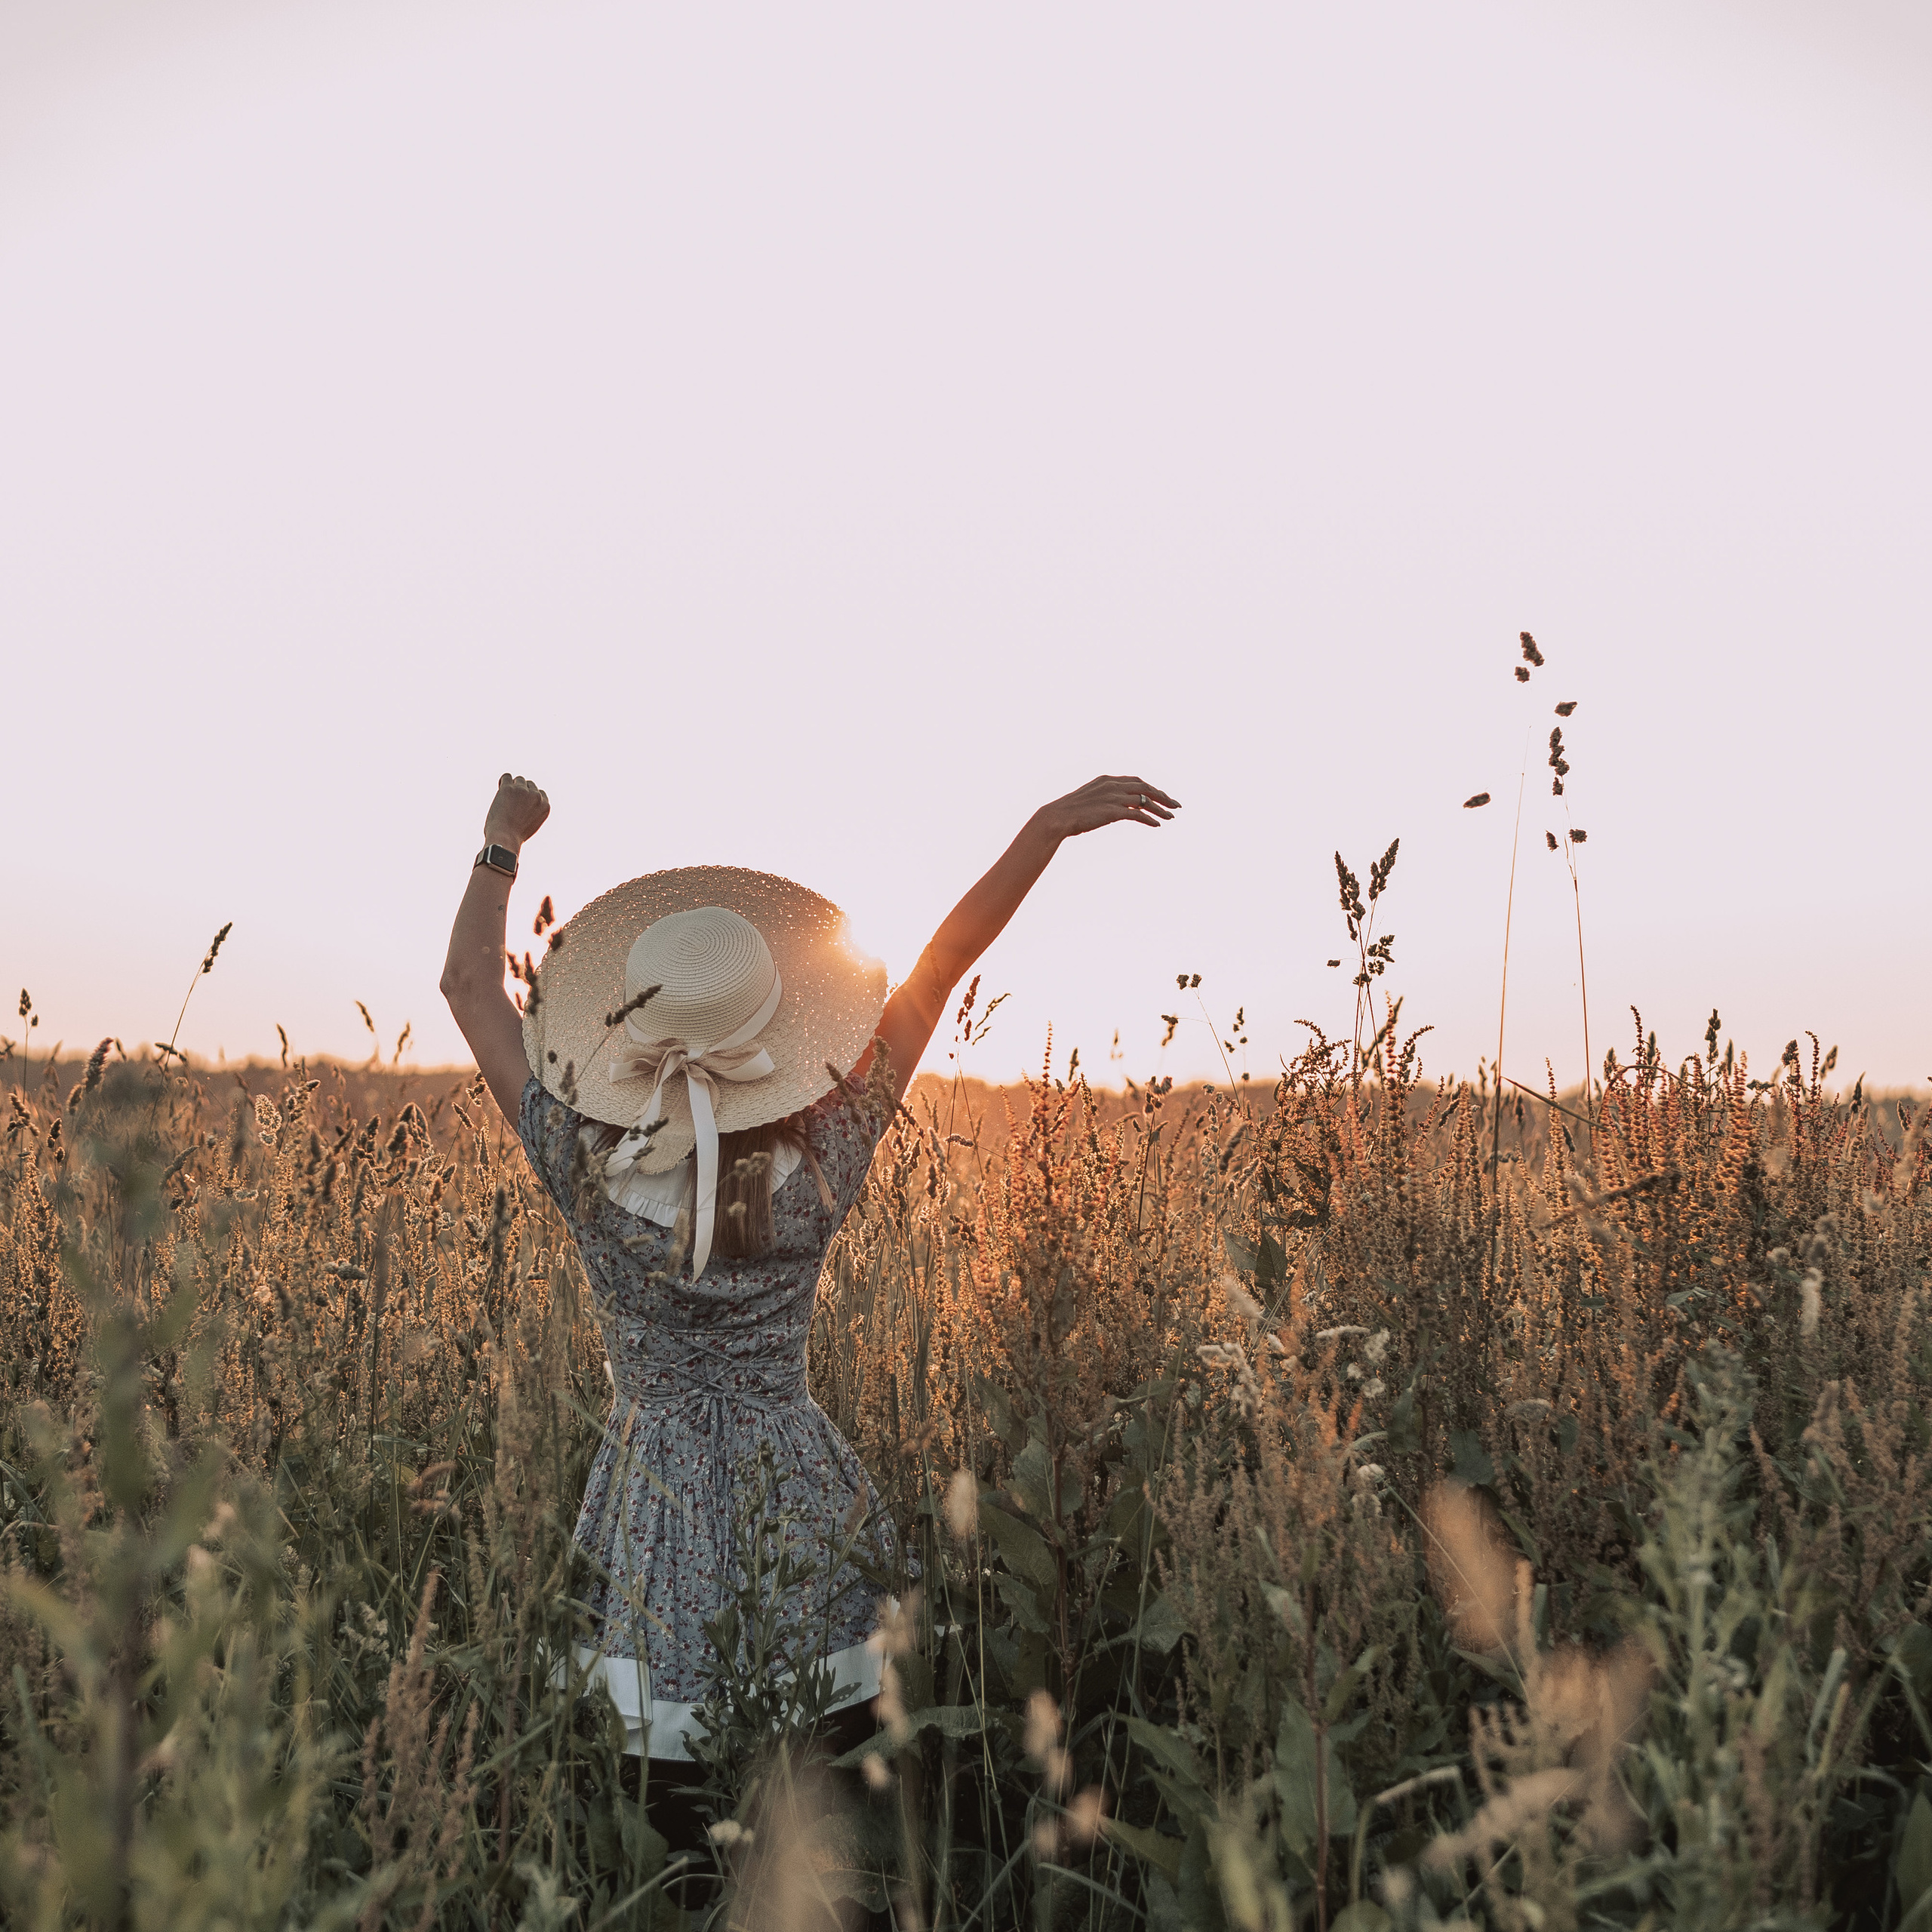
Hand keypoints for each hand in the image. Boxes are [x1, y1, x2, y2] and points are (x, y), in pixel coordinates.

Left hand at [483, 773, 549, 851]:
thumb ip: (532, 811)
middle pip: (529, 784)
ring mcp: (522, 791)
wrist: (505, 837)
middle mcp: (536, 796)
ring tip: (505, 799)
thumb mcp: (531, 824)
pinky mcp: (508, 788)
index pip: (540, 793)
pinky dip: (503, 781)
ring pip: (519, 780)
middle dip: (521, 791)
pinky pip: (507, 777)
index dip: (530, 797)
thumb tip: (524, 801)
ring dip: (512, 786)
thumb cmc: (515, 836)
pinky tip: (500, 788)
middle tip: (511, 803)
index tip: (522, 803)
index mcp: (545, 806)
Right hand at [1036, 775, 1179, 839]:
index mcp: (1107, 779)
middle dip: (1163, 796)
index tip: (1163, 797)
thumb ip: (1105, 799)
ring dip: (1160, 809)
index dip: (1152, 789)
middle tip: (1175, 806)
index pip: (1137, 781)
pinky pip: (1137, 815)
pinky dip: (1149, 819)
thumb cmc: (1070, 812)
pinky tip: (1157, 825)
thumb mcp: (1090, 800)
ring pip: (1145, 801)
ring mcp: (1113, 797)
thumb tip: (1115, 808)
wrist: (1057, 818)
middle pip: (1145, 787)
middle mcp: (1112, 785)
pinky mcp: (1112, 812)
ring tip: (1171, 817)